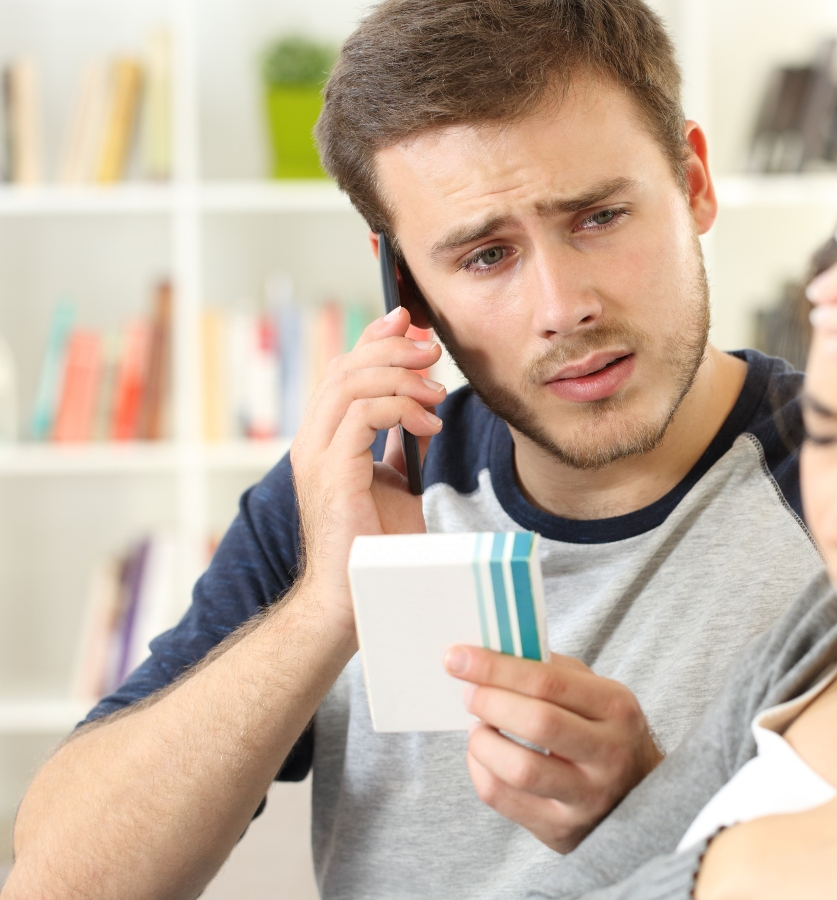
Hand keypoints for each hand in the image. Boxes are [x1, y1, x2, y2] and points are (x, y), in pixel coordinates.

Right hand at [289, 307, 444, 629]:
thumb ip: (400, 442)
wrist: (357, 595)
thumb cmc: (376, 545)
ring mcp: (316, 456)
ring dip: (401, 377)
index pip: (343, 371)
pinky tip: (428, 424)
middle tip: (432, 349)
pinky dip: (401, 408)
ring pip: (351, 383)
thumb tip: (423, 407)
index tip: (410, 321)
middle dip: (393, 347)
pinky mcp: (332, 473)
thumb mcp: (396, 480)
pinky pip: (363, 414)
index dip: (375, 339)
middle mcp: (312, 441)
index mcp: (324, 439)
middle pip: (345, 367)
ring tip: (436, 392)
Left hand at [444, 646, 662, 852]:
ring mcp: (587, 797)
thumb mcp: (595, 693)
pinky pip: (503, 798)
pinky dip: (480, 770)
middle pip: (537, 723)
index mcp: (616, 708)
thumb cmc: (603, 730)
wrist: (636, 794)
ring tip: (478, 728)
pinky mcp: (561, 829)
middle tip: (468, 693)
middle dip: (489, 701)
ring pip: (519, 768)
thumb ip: (552, 671)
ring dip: (483, 742)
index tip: (459, 657)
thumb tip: (491, 653)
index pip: (549, 681)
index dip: (497, 667)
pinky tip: (483, 755)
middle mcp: (608, 754)